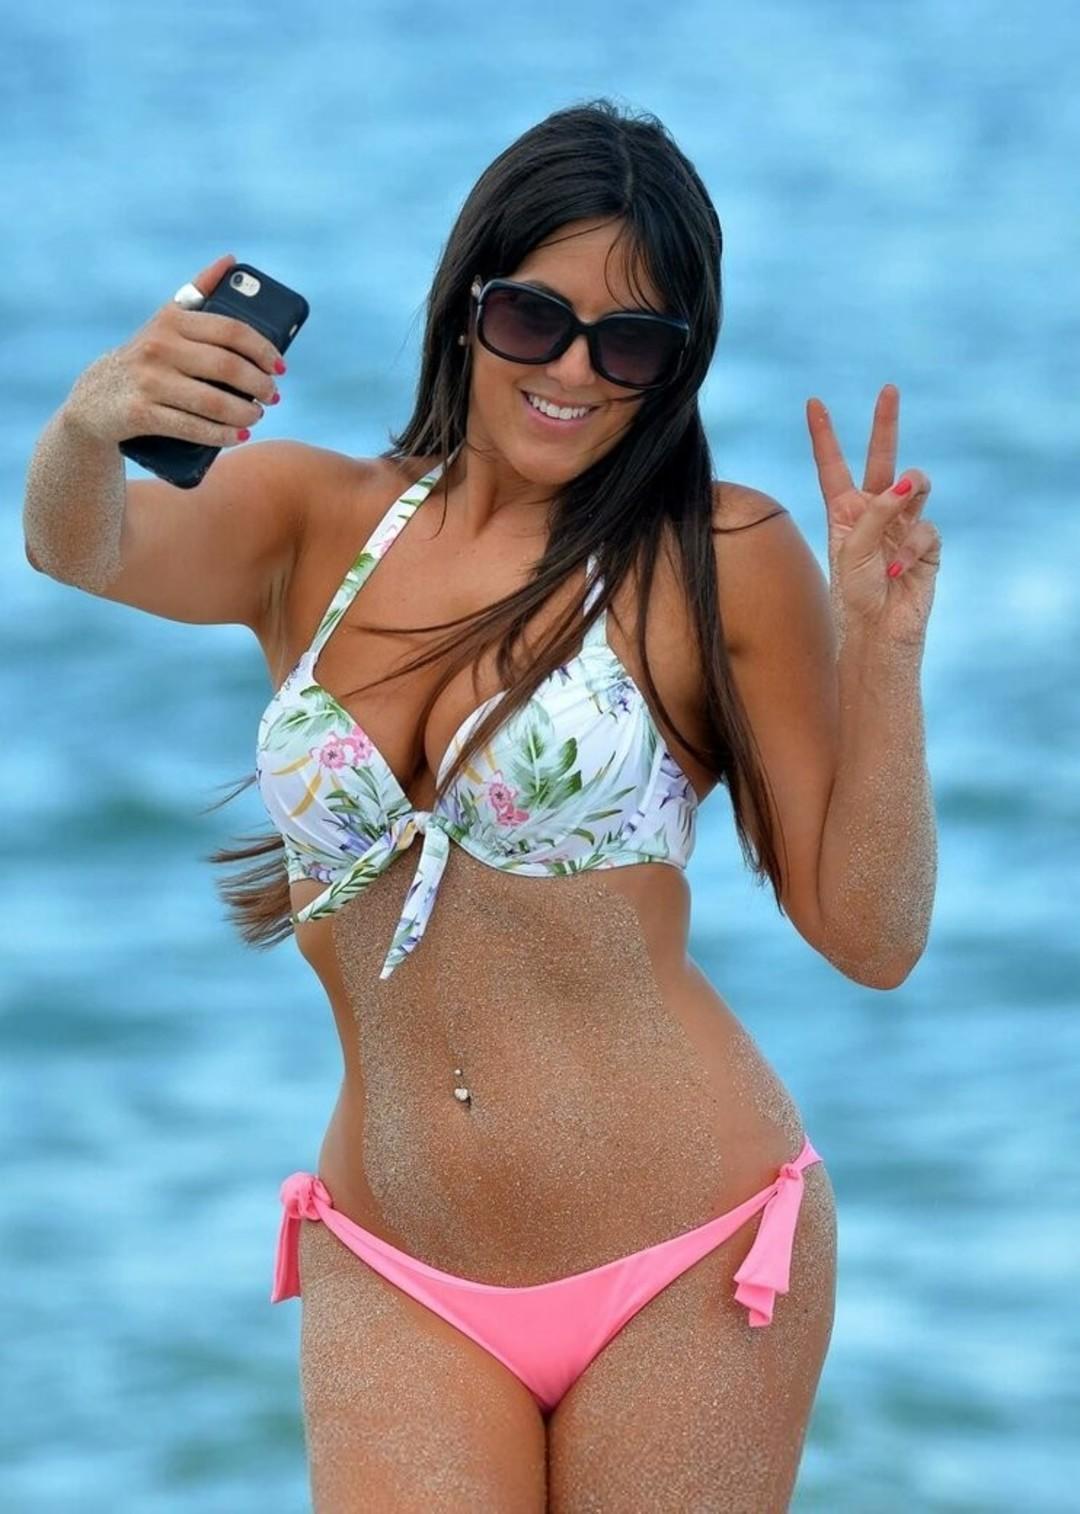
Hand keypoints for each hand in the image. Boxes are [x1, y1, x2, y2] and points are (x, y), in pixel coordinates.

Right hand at [64, 253, 282, 448]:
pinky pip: (191, 427)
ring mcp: (149, 381)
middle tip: (273, 395)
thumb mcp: (167, 321)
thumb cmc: (147, 357)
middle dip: (259, 384)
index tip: (281, 367)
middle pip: (227, 366)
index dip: (263, 349)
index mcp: (172, 320)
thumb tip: (231, 261)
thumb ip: (198, 293)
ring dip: (245, 413)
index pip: (231, 330)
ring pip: (213, 401)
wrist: (95, 398)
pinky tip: (239, 436)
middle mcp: (159, 347)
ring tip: (257, 416)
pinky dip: (221, 434)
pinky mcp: (140, 413)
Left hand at [807, 385, 940, 646]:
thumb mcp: (853, 548)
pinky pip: (925, 527)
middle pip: (881, 458)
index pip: (833, 466)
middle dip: (885, 423)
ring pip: (915, 483)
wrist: (876, 633)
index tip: (813, 402)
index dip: (824, 435)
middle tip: (889, 389)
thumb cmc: (853, 595)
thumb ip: (876, 511)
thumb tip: (909, 482)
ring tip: (902, 500)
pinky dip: (910, 548)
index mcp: (844, 511)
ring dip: (908, 490)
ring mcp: (903, 525)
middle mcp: (874, 512)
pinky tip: (895, 572)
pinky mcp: (927, 544)